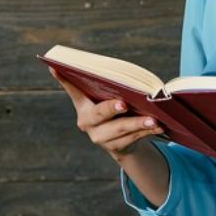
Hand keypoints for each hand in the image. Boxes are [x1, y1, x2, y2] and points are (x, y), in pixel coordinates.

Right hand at [49, 67, 163, 159]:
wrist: (121, 140)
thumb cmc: (114, 109)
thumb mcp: (107, 97)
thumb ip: (106, 86)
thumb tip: (112, 70)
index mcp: (82, 106)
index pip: (72, 89)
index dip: (64, 80)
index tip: (55, 68)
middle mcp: (87, 123)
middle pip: (99, 114)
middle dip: (111, 108)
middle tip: (124, 104)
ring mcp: (100, 138)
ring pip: (120, 130)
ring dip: (138, 124)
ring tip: (154, 119)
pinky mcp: (116, 148)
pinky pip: (132, 139)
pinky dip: (147, 131)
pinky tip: (159, 126)